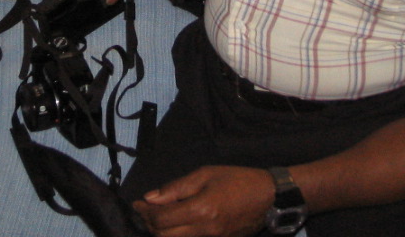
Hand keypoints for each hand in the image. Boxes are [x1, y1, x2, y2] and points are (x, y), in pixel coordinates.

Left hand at [132, 166, 273, 236]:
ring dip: (162, 231)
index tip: (137, 203)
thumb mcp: (205, 174)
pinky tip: (176, 223)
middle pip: (164, 236)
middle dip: (150, 223)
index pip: (161, 220)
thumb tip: (150, 198)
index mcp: (200, 210)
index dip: (144, 212)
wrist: (268, 197)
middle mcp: (204, 231)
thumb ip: (176, 188)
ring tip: (158, 216)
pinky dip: (177, 235)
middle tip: (145, 209)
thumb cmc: (237, 180)